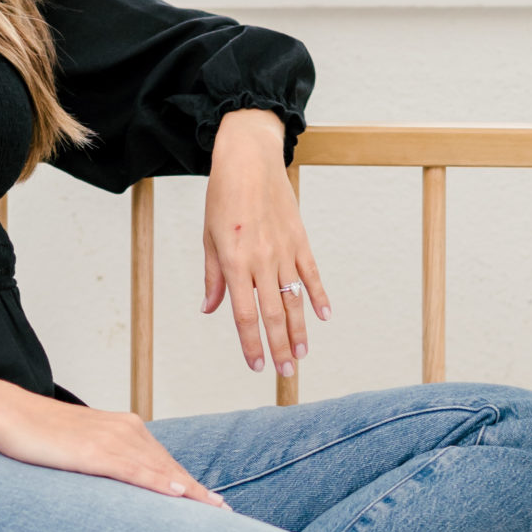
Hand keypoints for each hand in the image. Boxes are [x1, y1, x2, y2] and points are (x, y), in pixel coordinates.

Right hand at [0, 371, 225, 504]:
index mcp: (124, 428)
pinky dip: (161, 483)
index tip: (212, 503)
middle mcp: (126, 430)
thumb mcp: (79, 448)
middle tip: (224, 514)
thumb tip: (114, 487)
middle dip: (198, 492)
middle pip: (170, 466)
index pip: (163, 461)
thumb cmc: (39, 434)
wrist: (9, 414)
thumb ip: (103, 462)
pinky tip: (181, 496)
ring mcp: (112, 440)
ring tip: (214, 512)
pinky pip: (136, 470)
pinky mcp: (96, 452)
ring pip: (160, 469)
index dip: (189, 484)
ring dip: (190, 492)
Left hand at [202, 109, 330, 377]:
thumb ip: (213, 276)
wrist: (249, 159)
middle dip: (279, 347)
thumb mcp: (208, 237)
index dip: (251, 343)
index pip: (244, 314)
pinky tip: (324, 317)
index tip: (256, 365)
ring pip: (294, 300)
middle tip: (286, 373)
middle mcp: (261, 260)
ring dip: (299, 330)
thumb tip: (210, 309)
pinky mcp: (300, 239)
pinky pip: (311, 274)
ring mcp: (284, 250)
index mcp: (234, 261)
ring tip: (301, 355)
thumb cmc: (223, 196)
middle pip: (273, 314)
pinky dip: (319, 297)